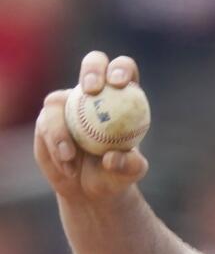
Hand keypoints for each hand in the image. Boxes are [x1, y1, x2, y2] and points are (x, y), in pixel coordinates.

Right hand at [34, 51, 148, 204]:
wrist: (89, 188)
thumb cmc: (116, 175)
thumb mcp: (129, 173)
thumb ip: (128, 164)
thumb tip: (112, 157)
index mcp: (123, 98)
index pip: (124, 71)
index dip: (121, 69)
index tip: (118, 83)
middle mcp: (95, 94)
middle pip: (93, 64)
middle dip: (92, 70)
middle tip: (91, 90)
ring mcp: (68, 104)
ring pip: (58, 100)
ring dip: (62, 130)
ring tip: (70, 157)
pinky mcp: (47, 119)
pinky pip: (46, 124)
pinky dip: (55, 144)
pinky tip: (67, 164)